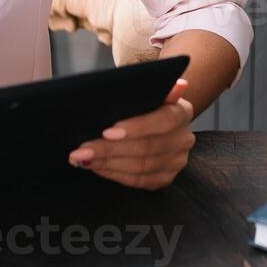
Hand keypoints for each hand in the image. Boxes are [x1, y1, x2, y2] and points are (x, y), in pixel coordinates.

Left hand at [67, 77, 195, 189]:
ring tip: (83, 158)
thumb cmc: (142, 102)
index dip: (136, 127)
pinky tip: (97, 167)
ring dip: (108, 163)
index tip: (107, 131)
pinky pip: (139, 181)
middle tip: (83, 149)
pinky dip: (115, 174)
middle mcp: (184, 138)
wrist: (151, 118)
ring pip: (141, 167)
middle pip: (147, 147)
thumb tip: (178, 85)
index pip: (164, 120)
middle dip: (110, 149)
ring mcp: (176, 161)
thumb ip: (151, 88)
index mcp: (182, 112)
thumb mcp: (145, 90)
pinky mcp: (165, 178)